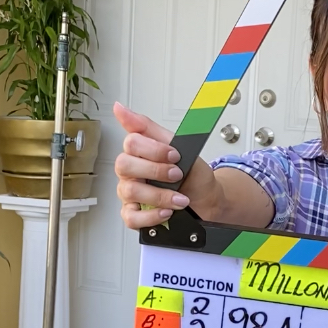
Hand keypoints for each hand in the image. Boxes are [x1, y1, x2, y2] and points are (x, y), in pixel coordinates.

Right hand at [113, 102, 216, 229]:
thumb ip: (151, 129)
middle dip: (156, 171)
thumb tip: (120, 109)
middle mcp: (131, 172)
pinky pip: (131, 217)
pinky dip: (151, 216)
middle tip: (177, 175)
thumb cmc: (192, 175)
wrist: (207, 200)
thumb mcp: (180, 147)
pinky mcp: (134, 214)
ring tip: (180, 198)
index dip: (154, 150)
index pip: (131, 143)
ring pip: (129, 191)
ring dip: (159, 195)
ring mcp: (130, 194)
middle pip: (124, 165)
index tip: (175, 155)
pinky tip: (166, 212)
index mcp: (139, 153)